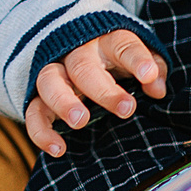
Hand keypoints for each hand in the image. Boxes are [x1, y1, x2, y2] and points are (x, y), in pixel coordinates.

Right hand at [25, 29, 168, 157]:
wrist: (75, 45)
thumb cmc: (115, 58)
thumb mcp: (139, 58)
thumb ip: (153, 68)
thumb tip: (157, 89)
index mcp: (107, 42)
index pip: (122, 46)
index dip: (136, 59)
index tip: (149, 75)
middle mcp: (77, 53)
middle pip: (83, 66)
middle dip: (104, 89)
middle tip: (126, 108)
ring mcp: (54, 73)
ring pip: (49, 81)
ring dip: (63, 101)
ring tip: (80, 121)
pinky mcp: (38, 96)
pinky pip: (33, 111)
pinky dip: (41, 131)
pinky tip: (58, 149)